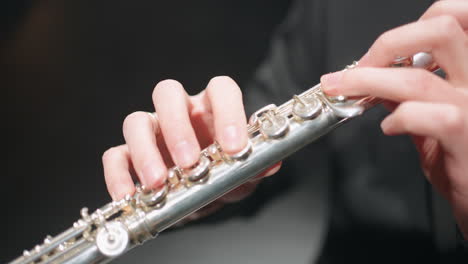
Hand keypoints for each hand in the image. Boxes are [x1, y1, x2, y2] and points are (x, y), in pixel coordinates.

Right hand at [102, 77, 279, 218]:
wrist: (199, 197)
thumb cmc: (221, 176)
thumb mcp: (242, 174)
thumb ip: (253, 168)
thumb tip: (270, 164)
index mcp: (212, 108)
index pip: (220, 89)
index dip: (229, 112)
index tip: (234, 147)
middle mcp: (180, 112)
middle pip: (168, 93)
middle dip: (177, 127)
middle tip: (189, 163)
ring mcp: (152, 131)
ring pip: (136, 121)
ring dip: (145, 151)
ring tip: (158, 183)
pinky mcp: (129, 154)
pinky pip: (114, 155)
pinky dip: (118, 174)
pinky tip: (129, 195)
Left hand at [321, 0, 467, 237]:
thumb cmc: (462, 158)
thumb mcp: (439, 118)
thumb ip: (412, 96)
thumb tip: (378, 80)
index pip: (450, 19)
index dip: (408, 29)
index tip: (376, 54)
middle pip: (440, 30)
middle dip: (388, 44)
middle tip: (358, 68)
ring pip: (418, 77)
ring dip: (368, 82)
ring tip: (343, 90)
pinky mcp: (466, 135)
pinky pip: (424, 115)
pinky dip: (398, 118)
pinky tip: (389, 129)